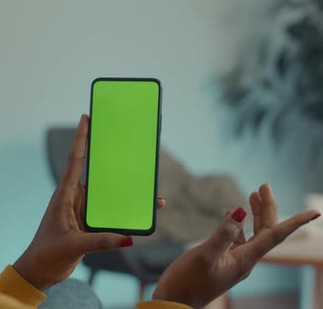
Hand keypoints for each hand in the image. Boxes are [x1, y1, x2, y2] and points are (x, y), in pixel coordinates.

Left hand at [13, 114, 165, 290]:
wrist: (40, 273)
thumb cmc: (46, 255)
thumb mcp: (72, 246)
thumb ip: (99, 242)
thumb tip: (128, 237)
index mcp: (64, 196)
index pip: (74, 161)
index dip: (81, 138)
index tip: (86, 117)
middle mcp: (74, 199)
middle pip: (96, 174)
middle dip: (111, 159)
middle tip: (127, 142)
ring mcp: (83, 212)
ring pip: (108, 196)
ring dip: (125, 191)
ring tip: (147, 184)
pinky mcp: (90, 226)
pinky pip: (111, 215)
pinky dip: (125, 214)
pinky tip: (143, 213)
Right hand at [153, 183, 319, 307]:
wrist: (174, 302)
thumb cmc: (187, 282)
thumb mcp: (204, 255)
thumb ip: (222, 233)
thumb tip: (240, 211)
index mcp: (245, 260)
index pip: (276, 236)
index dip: (295, 222)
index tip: (314, 211)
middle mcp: (244, 261)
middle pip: (265, 231)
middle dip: (267, 208)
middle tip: (263, 185)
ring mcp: (233, 262)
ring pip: (252, 234)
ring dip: (255, 214)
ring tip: (252, 194)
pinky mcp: (222, 262)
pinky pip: (237, 240)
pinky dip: (237, 225)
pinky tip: (230, 216)